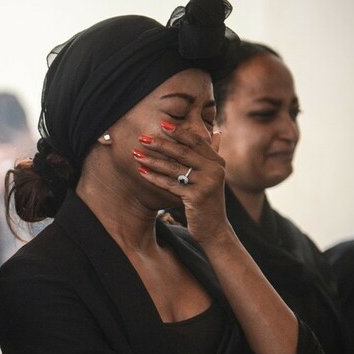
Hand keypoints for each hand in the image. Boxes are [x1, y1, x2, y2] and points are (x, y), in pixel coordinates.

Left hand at [135, 125, 229, 245]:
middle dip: (160, 144)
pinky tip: (142, 172)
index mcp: (218, 162)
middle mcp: (215, 170)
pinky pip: (170, 184)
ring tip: (136, 154)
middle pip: (183, 152)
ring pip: (174, 168)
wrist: (214, 229)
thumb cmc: (207, 201)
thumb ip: (210, 156)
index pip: (196, 141)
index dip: (179, 131)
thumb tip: (218, 132)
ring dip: (152, 160)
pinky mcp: (196, 197)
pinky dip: (154, 178)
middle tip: (142, 137)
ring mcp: (206, 184)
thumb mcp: (212, 177)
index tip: (162, 124)